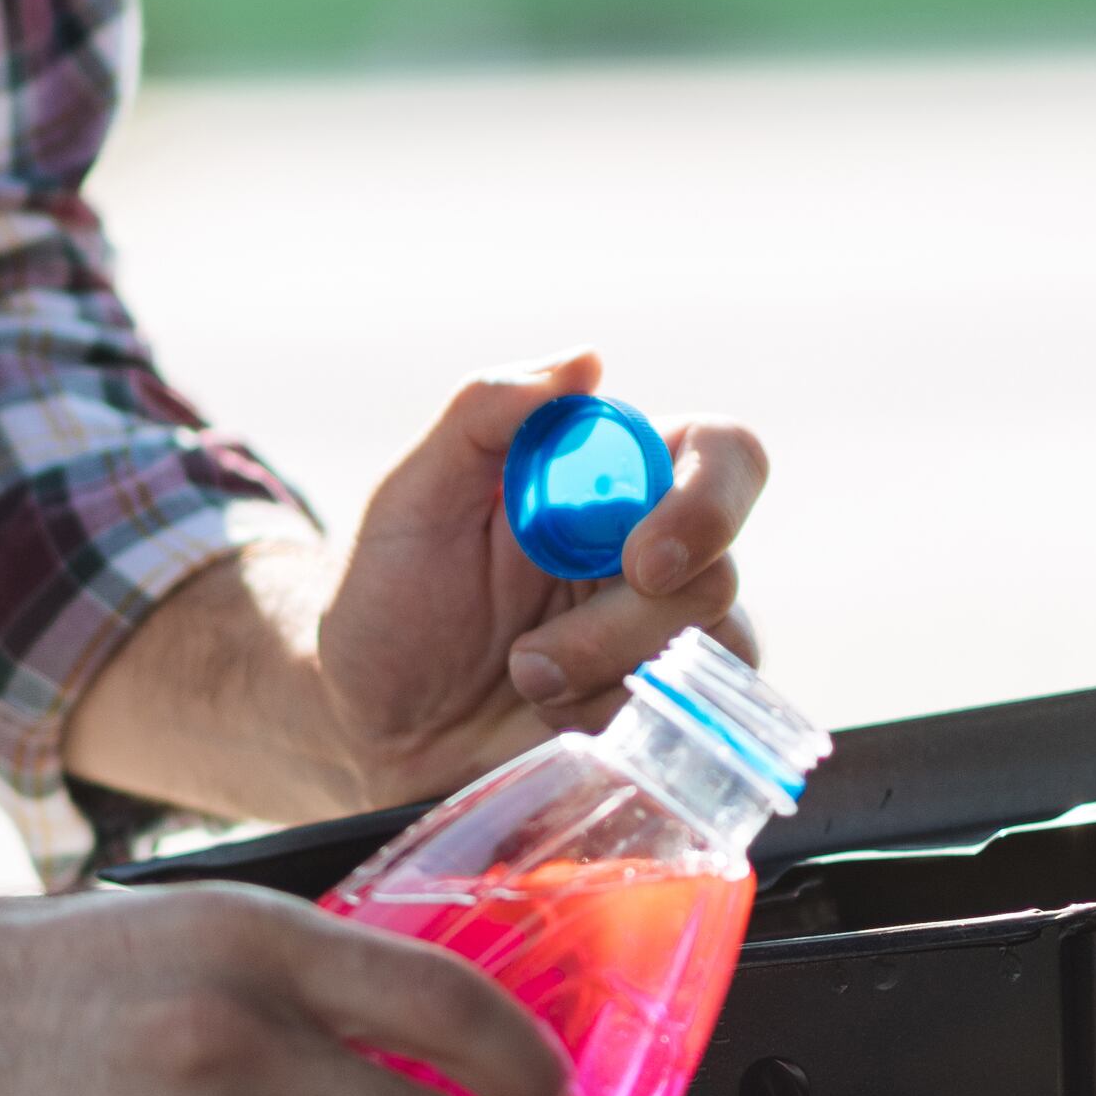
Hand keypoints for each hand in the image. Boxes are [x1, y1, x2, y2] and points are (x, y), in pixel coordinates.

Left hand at [66, 351, 767, 825]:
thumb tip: (585, 361)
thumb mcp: (411, 500)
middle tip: (532, 658)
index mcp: (613, 477)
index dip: (708, 499)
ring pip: (714, 649)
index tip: (642, 560)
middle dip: (627, 624)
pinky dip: (621, 726)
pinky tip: (556, 725)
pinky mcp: (667, 716)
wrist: (371, 735)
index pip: (723, 451)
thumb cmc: (390, 605)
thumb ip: (486, 414)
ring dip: (608, 675)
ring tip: (523, 682)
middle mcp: (658, 549)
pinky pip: (700, 722)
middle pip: (720, 565)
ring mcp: (668, 638)